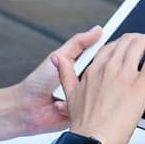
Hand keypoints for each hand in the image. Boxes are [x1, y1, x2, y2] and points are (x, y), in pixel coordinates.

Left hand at [0, 26, 102, 141]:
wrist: (26, 108)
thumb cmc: (39, 82)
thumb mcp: (59, 56)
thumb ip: (78, 42)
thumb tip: (97, 30)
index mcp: (82, 65)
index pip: (103, 56)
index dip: (112, 52)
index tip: (118, 48)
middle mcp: (85, 81)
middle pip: (105, 74)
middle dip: (101, 74)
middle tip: (85, 73)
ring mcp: (84, 98)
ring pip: (99, 93)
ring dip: (86, 92)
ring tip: (64, 90)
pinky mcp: (82, 113)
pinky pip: (89, 109)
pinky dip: (79, 106)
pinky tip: (62, 103)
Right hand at [53, 33, 144, 143]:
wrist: (93, 140)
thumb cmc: (85, 125)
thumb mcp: (69, 94)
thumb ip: (66, 73)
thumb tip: (58, 59)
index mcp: (94, 69)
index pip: (111, 46)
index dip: (123, 42)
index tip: (130, 45)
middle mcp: (109, 68)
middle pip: (127, 41)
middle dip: (139, 37)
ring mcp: (125, 75)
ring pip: (140, 45)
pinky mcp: (140, 85)